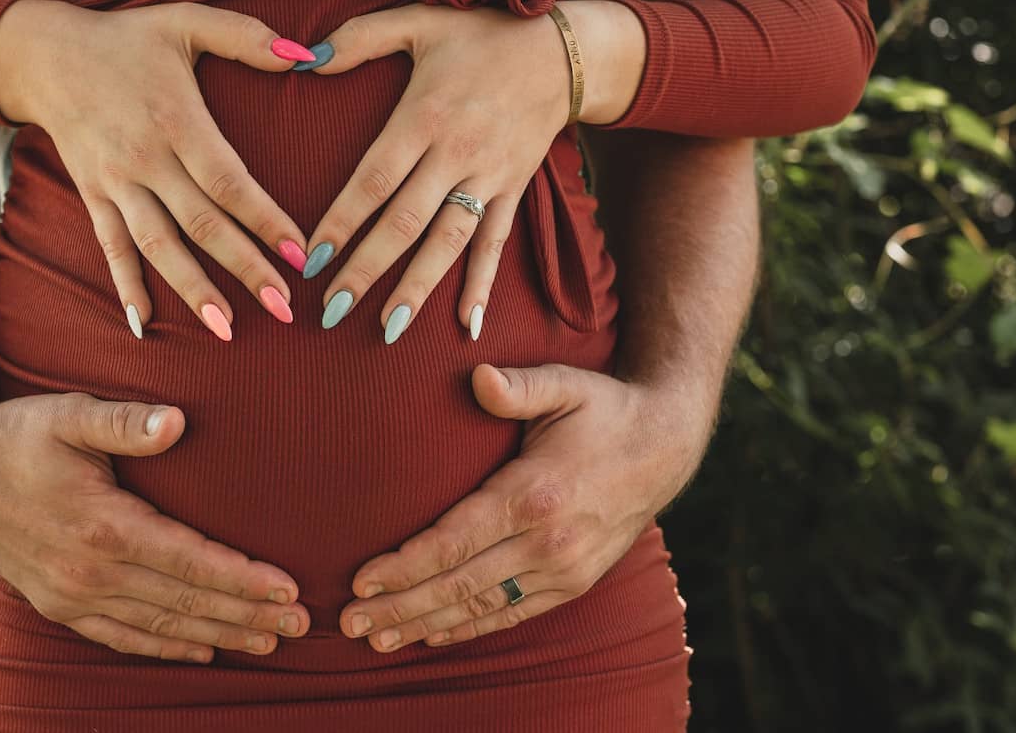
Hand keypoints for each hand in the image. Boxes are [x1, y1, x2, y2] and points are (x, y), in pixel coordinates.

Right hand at [0, 0, 318, 339]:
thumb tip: (307, 56)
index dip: (266, 221)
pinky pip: (111, 248)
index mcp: (176, 118)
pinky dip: (127, 286)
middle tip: (283, 309)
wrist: (45, 54)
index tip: (302, 256)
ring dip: (192, 291)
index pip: (229, 182)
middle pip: (201, 224)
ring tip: (227, 330)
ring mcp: (115, 183)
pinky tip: (146, 325)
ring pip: (157, 246)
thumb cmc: (128, 37)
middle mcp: (145, 158)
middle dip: (244, 269)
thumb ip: (247, 36)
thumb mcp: (187, 20)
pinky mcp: (93, 196)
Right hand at [0, 392, 311, 662]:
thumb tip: (178, 421)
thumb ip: (124, 421)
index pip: (189, 560)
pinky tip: (201, 650)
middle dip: (247, 614)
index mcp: (102, 525)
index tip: (288, 587)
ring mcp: (72, 594)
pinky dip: (164, 646)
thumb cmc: (19, 434)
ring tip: (270, 642)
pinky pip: (121, 636)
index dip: (242, 578)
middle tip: (302, 623)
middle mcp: (89, 571)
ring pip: (160, 625)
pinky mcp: (59, 603)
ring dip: (218, 634)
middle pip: (185, 600)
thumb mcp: (69, 414)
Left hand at [298, 3, 572, 340]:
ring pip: (449, 242)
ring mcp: (489, 176)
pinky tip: (465, 323)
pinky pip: (495, 243)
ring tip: (388, 329)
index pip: (374, 179)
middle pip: (405, 221)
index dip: (342, 221)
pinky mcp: (513, 190)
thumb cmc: (481, 33)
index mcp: (425, 115)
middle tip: (332, 310)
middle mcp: (456, 152)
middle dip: (367, 269)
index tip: (312, 258)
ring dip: (418, 288)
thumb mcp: (419, 21)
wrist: (563, 50)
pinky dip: (481, 284)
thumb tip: (305, 59)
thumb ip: (358, 38)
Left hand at [338, 362, 711, 651]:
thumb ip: (518, 386)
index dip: (406, 566)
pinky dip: (470, 627)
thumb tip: (478, 378)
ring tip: (375, 638)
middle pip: (459, 584)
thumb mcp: (565, 384)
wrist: (668, 446)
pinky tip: (433, 634)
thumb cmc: (604, 409)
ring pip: (482, 606)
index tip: (361, 579)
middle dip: (400, 606)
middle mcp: (548, 541)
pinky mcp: (574, 582)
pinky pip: (514, 612)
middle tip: (348, 622)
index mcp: (535, 493)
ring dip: (425, 624)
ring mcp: (564, 568)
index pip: (456, 540)